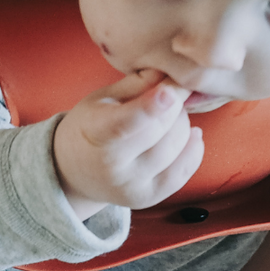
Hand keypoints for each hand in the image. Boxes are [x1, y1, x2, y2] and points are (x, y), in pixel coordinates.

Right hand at [52, 69, 203, 218]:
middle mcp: (112, 167)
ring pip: (176, 147)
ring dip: (182, 124)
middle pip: (160, 129)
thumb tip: (172, 72)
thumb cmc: (91, 126)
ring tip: (169, 118)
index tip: (170, 92)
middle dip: (173, 105)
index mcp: (95, 134)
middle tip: (167, 96)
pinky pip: (184, 171)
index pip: (124, 123)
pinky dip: (193, 148)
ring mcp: (131, 187)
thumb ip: (137, 84)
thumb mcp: (103, 98)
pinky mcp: (148, 198)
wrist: (76, 172)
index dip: (149, 108)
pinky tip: (190, 134)